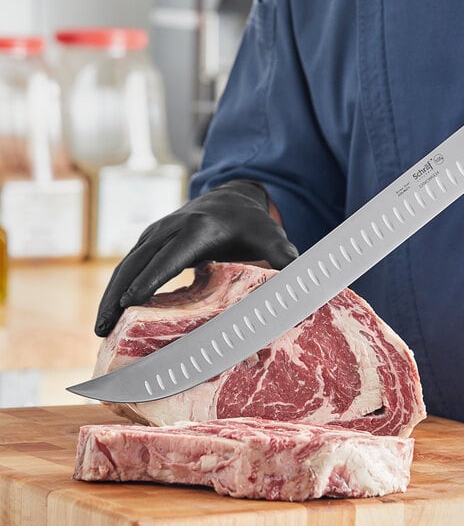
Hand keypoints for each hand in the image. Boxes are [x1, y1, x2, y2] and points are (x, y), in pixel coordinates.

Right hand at [94, 179, 297, 335]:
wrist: (233, 197)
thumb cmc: (252, 223)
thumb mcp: (271, 236)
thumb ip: (284, 257)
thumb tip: (301, 283)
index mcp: (200, 229)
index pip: (170, 256)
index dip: (150, 279)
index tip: (129, 303)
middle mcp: (173, 227)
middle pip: (138, 260)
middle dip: (118, 294)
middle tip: (102, 328)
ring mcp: (159, 231)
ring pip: (127, 262)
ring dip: (111, 293)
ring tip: (99, 327)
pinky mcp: (153, 238)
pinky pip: (130, 263)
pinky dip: (118, 286)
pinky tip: (113, 311)